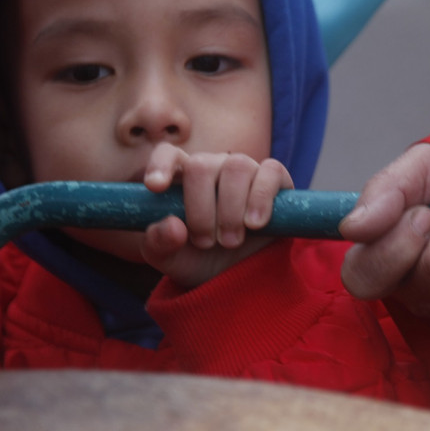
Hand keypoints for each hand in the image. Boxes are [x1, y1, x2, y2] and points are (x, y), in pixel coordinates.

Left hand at [138, 144, 293, 288]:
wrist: (240, 276)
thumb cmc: (199, 259)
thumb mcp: (170, 259)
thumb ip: (159, 243)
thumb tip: (173, 226)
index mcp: (182, 178)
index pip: (168, 154)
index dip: (160, 164)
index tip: (155, 187)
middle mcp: (213, 167)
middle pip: (201, 166)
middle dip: (201, 210)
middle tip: (205, 242)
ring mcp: (245, 169)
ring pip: (236, 167)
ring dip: (230, 210)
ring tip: (230, 241)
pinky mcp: (274, 178)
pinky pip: (270, 171)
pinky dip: (261, 198)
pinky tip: (254, 224)